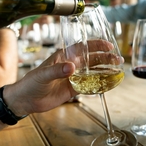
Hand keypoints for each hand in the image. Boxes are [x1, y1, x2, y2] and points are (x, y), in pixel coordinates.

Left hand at [4, 39, 120, 115]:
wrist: (27, 100)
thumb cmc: (31, 82)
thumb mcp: (42, 75)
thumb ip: (57, 70)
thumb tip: (72, 67)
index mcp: (63, 57)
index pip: (82, 47)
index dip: (95, 45)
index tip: (108, 46)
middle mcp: (70, 65)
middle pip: (91, 59)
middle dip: (105, 58)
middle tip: (118, 59)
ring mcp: (72, 77)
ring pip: (92, 72)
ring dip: (104, 71)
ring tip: (117, 70)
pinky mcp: (73, 89)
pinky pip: (88, 86)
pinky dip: (98, 85)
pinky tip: (108, 85)